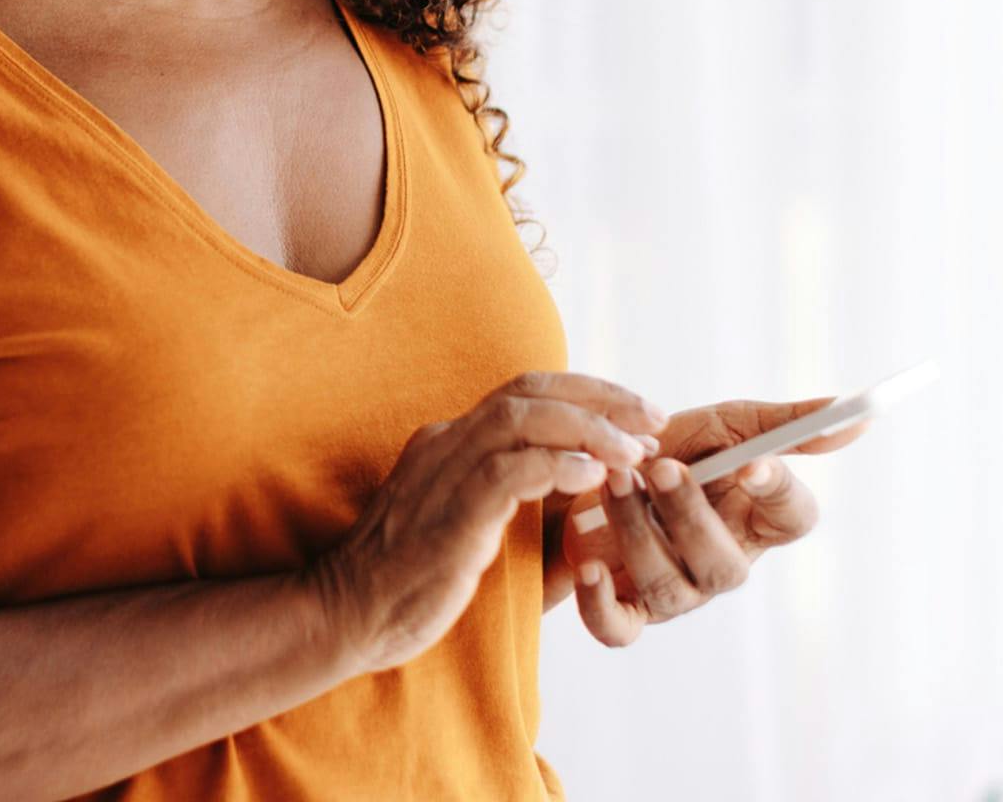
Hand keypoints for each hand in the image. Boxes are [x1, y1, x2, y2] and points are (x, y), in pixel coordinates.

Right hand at [306, 370, 667, 673]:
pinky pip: (507, 472)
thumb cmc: (416, 579)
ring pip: (521, 419)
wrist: (349, 612)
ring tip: (633, 450)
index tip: (639, 413)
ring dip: (587, 428)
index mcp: (454, 440)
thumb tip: (600, 514)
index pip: (527, 391)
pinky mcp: (449, 513)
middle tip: (653, 417)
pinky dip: (555, 465)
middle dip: (600, 397)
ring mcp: (444, 471)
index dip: (588, 393)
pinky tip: (591, 477)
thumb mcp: (480, 532)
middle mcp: (448, 441)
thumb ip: (530, 514)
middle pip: (530, 390)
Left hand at [548, 396, 869, 647]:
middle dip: (690, 515)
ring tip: (613, 481)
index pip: (792, 517)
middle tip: (661, 467)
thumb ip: (784, 425)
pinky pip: (618, 628)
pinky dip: (601, 604)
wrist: (587, 467)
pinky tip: (589, 565)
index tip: (752, 462)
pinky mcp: (622, 608)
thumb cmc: (670, 448)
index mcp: (753, 519)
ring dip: (637, 531)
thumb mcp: (725, 426)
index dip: (777, 494)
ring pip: (667, 585)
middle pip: (724, 565)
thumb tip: (856, 412)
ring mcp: (674, 592)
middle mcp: (719, 563)